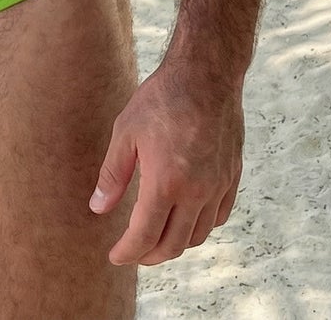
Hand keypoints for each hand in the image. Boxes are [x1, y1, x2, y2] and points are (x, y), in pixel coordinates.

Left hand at [89, 58, 243, 265]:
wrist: (207, 74)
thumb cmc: (161, 98)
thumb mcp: (126, 131)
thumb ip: (112, 174)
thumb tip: (98, 207)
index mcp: (166, 183)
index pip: (145, 235)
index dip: (128, 252)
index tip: (115, 256)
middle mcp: (196, 192)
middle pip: (173, 245)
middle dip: (150, 255)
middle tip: (134, 252)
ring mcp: (217, 185)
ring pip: (198, 235)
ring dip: (175, 244)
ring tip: (157, 237)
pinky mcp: (232, 176)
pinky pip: (218, 216)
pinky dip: (200, 226)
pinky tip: (187, 217)